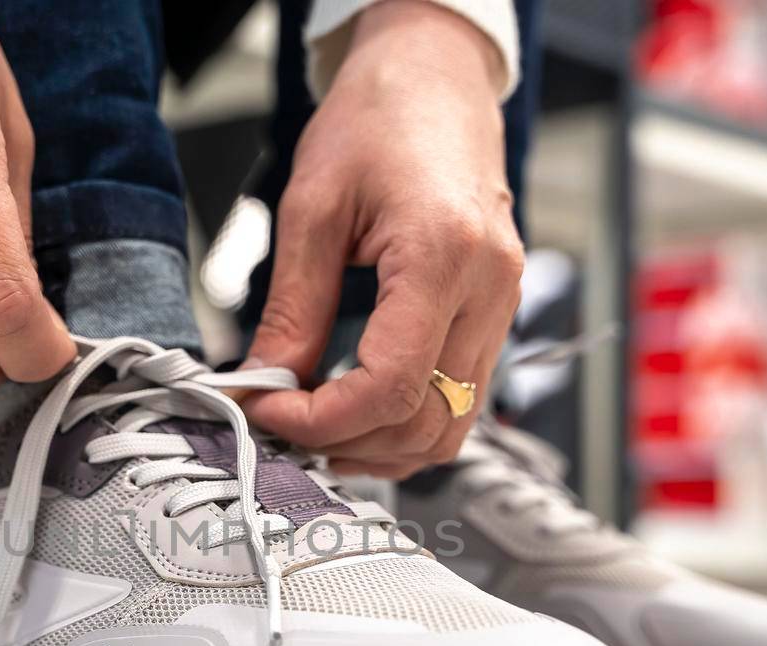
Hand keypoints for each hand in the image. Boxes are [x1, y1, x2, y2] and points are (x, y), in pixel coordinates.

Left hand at [241, 0, 522, 478]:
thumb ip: (292, 309)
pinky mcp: (496, 313)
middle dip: (348, 442)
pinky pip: (461, 400)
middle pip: (427, 422)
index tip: (267, 412)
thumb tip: (264, 384)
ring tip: (317, 430)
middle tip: (283, 429)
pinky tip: (358, 411)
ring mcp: (502, 306)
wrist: (435, 78)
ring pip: (452, 427)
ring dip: (382, 447)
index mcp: (443, 255)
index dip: (321, 420)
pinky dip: (408, 423)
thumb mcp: (311, 210)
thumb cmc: (378, 120)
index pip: (390, 385)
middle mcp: (489, 290)